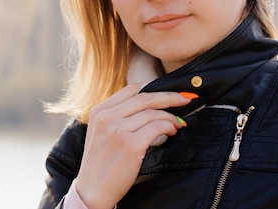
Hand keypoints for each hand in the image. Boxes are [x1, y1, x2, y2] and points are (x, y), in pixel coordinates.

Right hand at [74, 83, 193, 208]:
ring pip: (153, 113)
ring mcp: (119, 130)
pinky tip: (172, 131)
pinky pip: (157, 127)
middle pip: (146, 97)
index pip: (131, 89)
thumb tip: (148, 106)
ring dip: (170, 116)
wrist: (93, 190)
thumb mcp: (101, 132)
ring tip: (178, 123)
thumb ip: (117, 116)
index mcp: (100, 111)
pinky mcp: (131, 145)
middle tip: (184, 99)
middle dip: (169, 97)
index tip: (168, 92)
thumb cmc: (100, 163)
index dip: (153, 88)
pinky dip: (169, 126)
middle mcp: (108, 117)